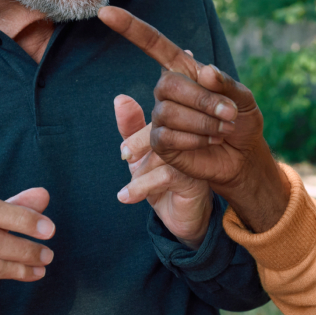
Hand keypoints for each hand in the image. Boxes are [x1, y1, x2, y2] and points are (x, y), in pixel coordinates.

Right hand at [97, 6, 289, 232]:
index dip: (130, 28)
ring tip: (223, 129)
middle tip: (230, 114)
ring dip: (203, 123)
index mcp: (183, 69)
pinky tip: (209, 142)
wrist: (243, 156)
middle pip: (168, 84)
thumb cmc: (242, 121)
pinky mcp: (161, 143)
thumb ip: (227, 84)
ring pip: (168, 112)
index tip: (105, 12)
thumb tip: (205, 70)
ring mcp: (161, 116)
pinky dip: (194, 140)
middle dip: (203, 100)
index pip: (152, 43)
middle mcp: (167, 90)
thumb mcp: (244, 99)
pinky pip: (166, 137)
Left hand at [114, 94, 211, 248]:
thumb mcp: (140, 155)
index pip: (158, 118)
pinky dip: (141, 186)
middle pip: (161, 130)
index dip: (138, 134)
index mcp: (177, 129)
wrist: (181, 216)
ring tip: (126, 189)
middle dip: (139, 144)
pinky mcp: (195, 179)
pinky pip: (165, 174)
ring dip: (141, 170)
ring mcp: (194, 158)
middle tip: (126, 159)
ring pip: (163, 151)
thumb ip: (131, 128)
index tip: (125, 153)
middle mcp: (188, 139)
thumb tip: (120, 98)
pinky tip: (125, 196)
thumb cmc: (160, 180)